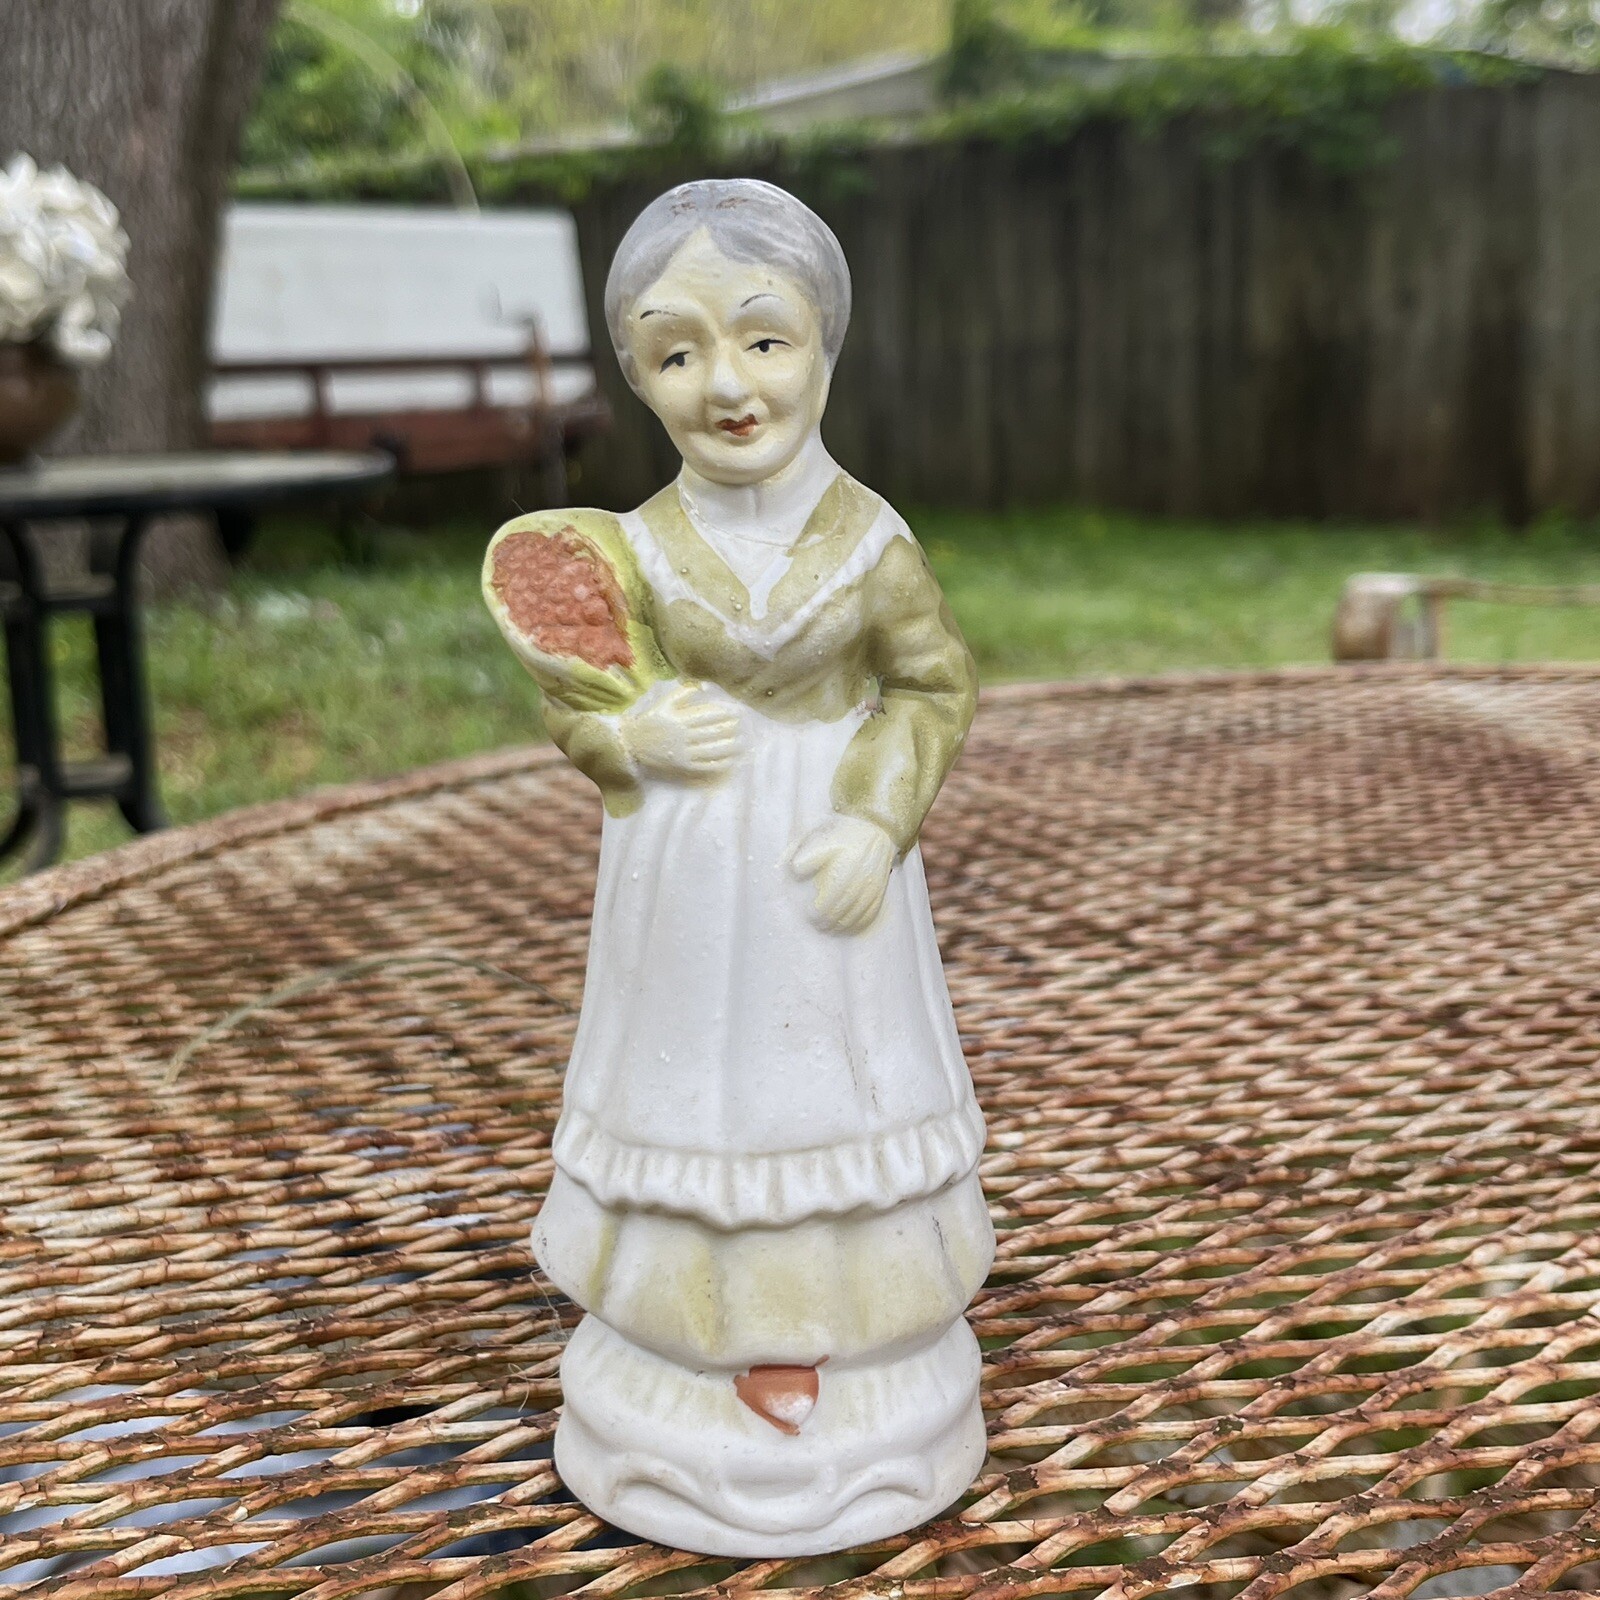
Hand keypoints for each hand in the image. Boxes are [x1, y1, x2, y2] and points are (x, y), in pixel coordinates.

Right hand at [619, 683, 741, 781]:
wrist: (632, 744)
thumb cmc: (651, 721)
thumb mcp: (663, 704)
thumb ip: (682, 693)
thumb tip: (702, 686)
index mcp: (678, 719)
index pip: (706, 715)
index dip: (723, 713)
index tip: (735, 711)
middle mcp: (682, 736)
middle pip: (711, 732)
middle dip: (728, 728)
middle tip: (741, 724)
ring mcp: (683, 752)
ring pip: (711, 749)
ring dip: (728, 745)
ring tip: (742, 741)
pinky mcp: (684, 765)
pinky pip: (705, 765)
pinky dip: (720, 763)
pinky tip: (731, 759)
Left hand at [791, 815, 896, 934]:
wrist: (875, 829)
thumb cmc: (845, 834)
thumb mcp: (823, 839)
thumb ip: (808, 856)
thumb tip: (795, 870)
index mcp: (847, 868)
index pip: (831, 898)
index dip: (819, 911)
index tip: (809, 915)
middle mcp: (863, 880)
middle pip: (844, 908)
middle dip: (829, 921)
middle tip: (818, 925)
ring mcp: (875, 886)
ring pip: (858, 913)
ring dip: (843, 925)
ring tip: (830, 929)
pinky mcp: (881, 889)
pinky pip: (872, 912)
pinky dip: (860, 922)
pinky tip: (850, 927)